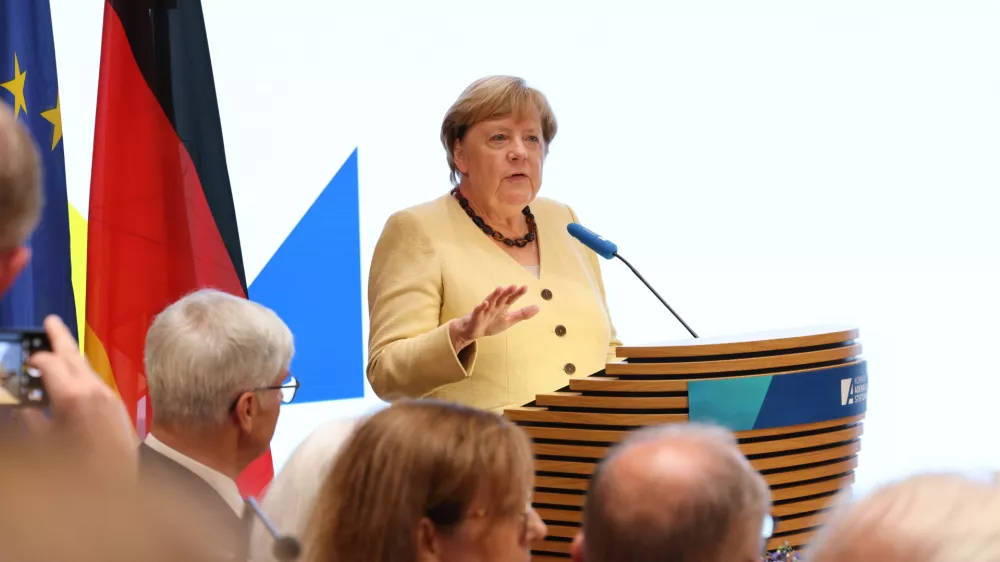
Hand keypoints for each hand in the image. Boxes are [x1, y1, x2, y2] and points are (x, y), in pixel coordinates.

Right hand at [18, 315, 137, 482]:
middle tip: (50, 319)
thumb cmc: (77, 469)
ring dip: (73, 355)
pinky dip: (83, 372)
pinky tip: (76, 375)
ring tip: (60, 342)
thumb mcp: (45, 443)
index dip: (34, 358)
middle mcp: (94, 389)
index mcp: (72, 396)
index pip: (49, 363)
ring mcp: (109, 395)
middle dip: (60, 336)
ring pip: (88, 367)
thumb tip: (25, 406)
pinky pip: (97, 380)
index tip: (25, 359)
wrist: (118, 485)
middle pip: (74, 355)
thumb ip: (33, 419)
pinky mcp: (118, 405)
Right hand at [449, 285, 539, 350]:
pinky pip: (478, 311)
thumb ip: (523, 314)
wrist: (474, 331)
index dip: (518, 293)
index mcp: (503, 306)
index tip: (525, 287)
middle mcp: (494, 305)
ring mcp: (485, 310)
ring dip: (495, 295)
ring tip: (500, 288)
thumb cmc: (492, 323)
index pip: (511, 298)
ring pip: (490, 301)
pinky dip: (481, 307)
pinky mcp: (476, 316)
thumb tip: (538, 307)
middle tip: (513, 286)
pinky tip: (484, 303)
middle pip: (502, 298)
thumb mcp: (509, 320)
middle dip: (507, 292)